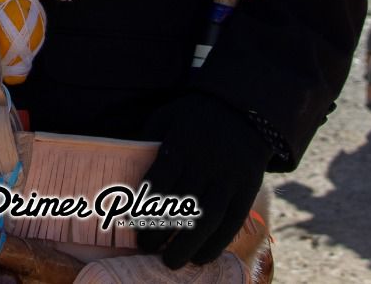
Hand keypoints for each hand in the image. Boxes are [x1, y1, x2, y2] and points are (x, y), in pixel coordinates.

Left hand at [135, 93, 274, 268]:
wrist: (244, 109)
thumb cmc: (195, 115)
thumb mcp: (167, 116)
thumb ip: (148, 140)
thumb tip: (123, 167)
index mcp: (182, 145)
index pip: (160, 182)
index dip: (145, 209)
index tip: (134, 227)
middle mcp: (206, 163)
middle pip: (182, 205)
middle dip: (162, 232)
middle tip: (147, 249)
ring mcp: (229, 178)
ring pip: (208, 218)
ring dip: (188, 245)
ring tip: (171, 262)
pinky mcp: (247, 189)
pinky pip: (232, 221)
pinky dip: (217, 243)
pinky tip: (202, 257)